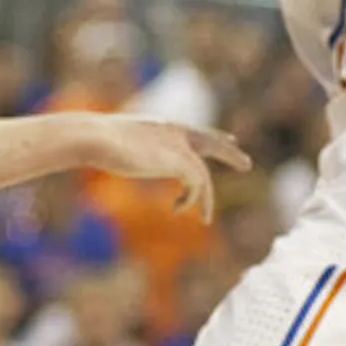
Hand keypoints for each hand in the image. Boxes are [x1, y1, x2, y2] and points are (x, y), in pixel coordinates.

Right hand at [79, 115, 253, 222]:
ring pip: (203, 173)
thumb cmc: (100, 142)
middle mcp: (175, 133)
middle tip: (247, 164)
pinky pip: (196, 184)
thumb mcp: (120, 144)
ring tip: (205, 219)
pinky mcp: (179, 162)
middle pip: (211, 141)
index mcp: (163, 126)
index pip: (195, 131)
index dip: (213, 137)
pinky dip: (190, 200)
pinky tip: (177, 209)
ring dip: (206, 199)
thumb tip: (113, 152)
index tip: (230, 139)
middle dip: (229, 153)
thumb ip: (129, 147)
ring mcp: (178, 147)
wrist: (98, 138)